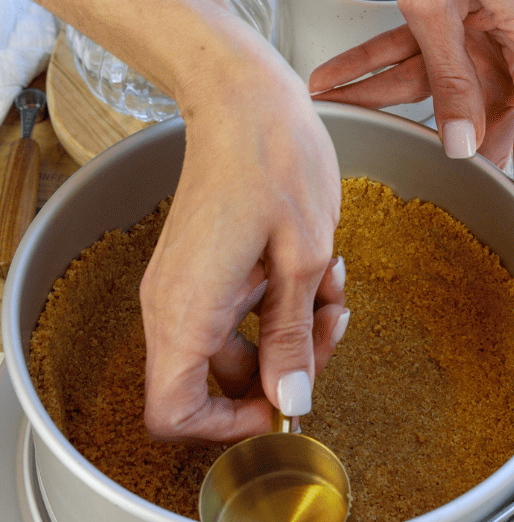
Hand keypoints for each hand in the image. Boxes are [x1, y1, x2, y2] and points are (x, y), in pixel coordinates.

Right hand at [139, 43, 345, 440]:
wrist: (245, 95)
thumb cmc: (274, 160)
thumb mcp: (302, 258)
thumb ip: (292, 336)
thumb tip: (291, 401)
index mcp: (186, 312)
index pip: (174, 414)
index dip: (227, 426)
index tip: (282, 401)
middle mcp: (172, 305)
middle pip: (214, 382)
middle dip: (282, 366)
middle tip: (330, 329)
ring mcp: (185, 283)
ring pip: (234, 342)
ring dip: (291, 327)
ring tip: (333, 286)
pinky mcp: (202, 263)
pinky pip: (236, 306)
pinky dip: (279, 297)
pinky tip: (318, 265)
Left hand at [308, 0, 513, 233]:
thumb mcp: (436, 5)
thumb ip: (449, 81)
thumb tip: (463, 149)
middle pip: (481, 123)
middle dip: (426, 143)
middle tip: (398, 186)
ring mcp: (497, 39)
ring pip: (440, 90)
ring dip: (381, 94)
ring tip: (330, 103)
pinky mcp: (469, 24)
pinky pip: (426, 57)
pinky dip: (380, 63)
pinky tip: (334, 78)